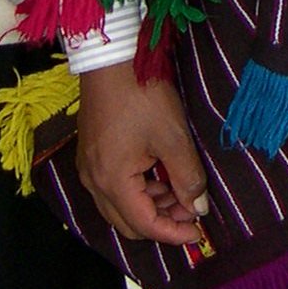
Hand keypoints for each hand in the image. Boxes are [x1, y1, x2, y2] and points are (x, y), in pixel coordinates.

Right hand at [76, 63, 207, 244]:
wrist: (111, 55)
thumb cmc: (142, 94)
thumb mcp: (173, 137)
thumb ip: (188, 178)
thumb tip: (199, 208)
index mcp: (112, 181)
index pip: (145, 225)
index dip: (174, 233)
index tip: (199, 232)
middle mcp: (93, 180)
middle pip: (128, 222)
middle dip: (162, 221)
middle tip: (191, 208)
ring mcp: (88, 166)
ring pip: (119, 205)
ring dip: (150, 205)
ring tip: (179, 188)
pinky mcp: (90, 151)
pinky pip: (112, 186)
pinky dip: (137, 189)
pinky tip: (158, 173)